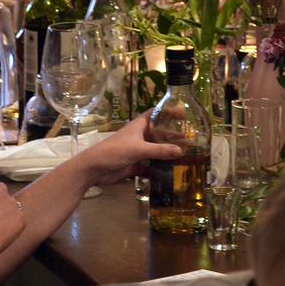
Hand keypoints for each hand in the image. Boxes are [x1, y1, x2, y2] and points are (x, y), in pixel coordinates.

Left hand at [64, 115, 182, 187]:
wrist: (94, 169)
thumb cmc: (114, 151)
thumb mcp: (138, 149)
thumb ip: (159, 150)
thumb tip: (181, 151)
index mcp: (138, 126)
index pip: (155, 114)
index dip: (167, 112)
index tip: (183, 113)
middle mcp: (139, 137)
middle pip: (158, 134)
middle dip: (172, 136)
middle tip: (190, 139)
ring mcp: (137, 152)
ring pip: (156, 151)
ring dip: (167, 154)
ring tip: (185, 157)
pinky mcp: (134, 166)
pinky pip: (150, 167)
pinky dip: (159, 170)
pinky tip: (171, 174)